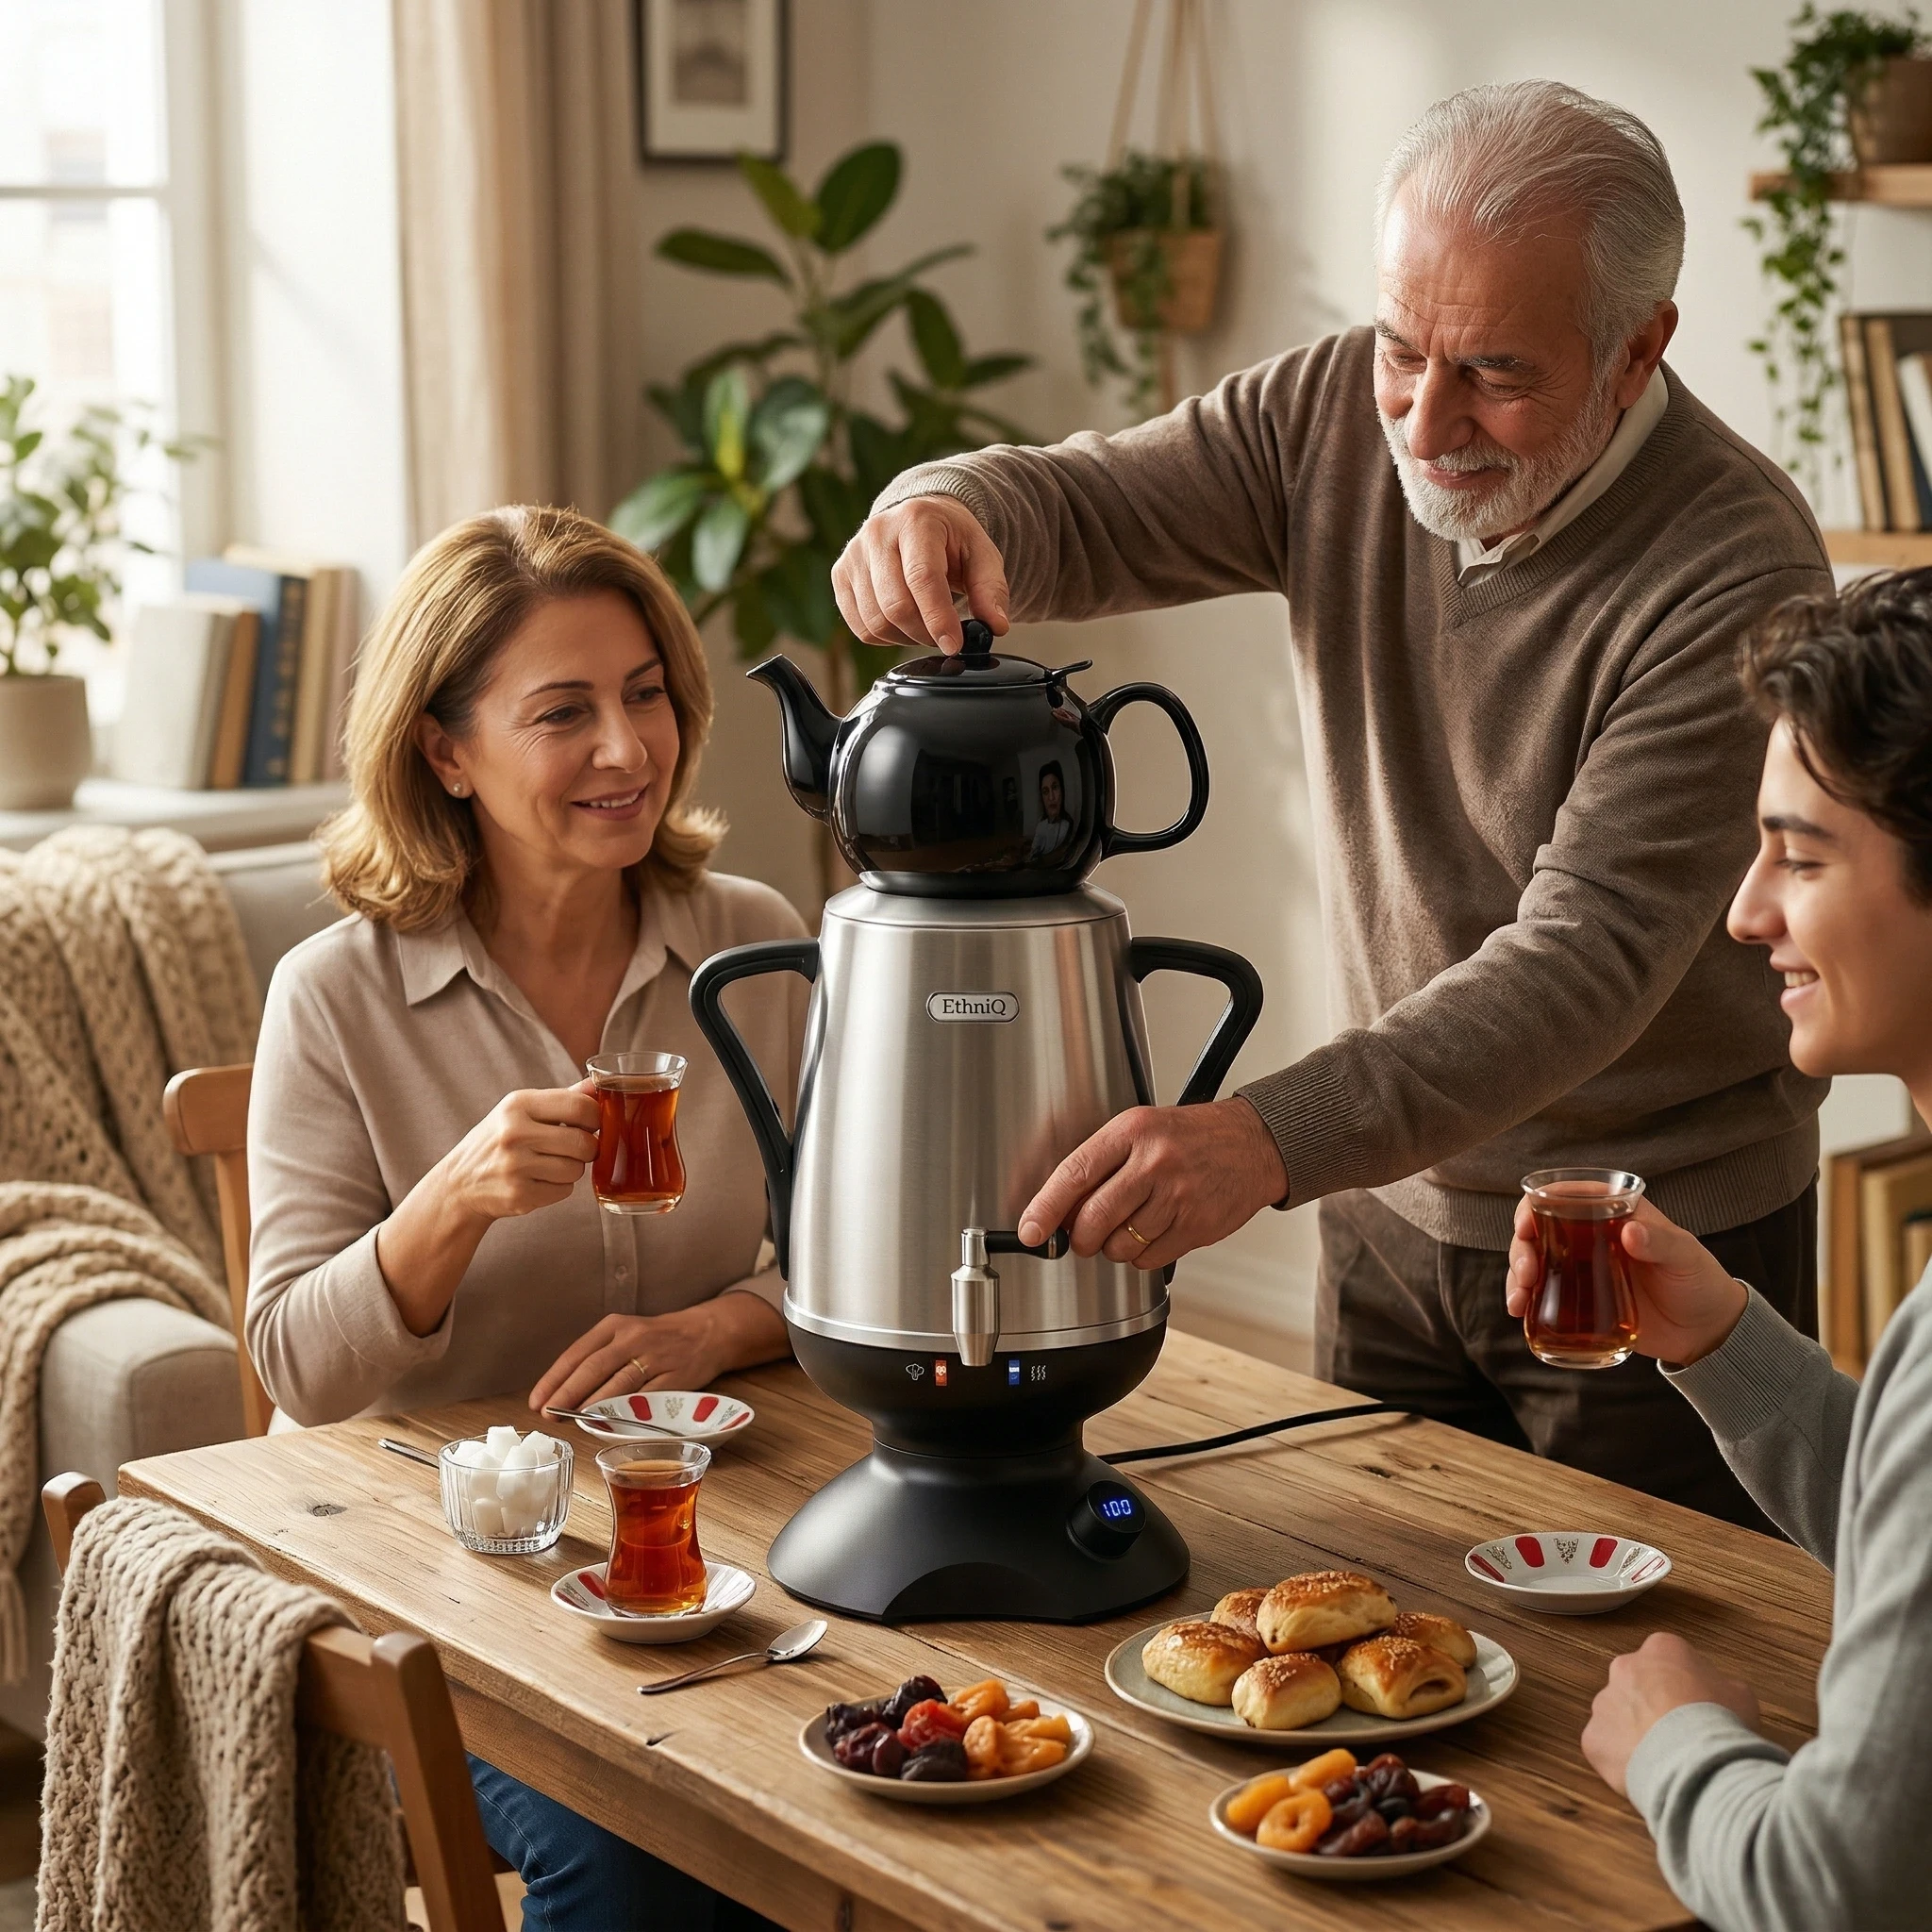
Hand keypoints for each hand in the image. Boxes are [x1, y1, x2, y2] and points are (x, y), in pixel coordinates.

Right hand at [434, 1080, 599, 1228]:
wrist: (460, 1182)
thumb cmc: (499, 1141)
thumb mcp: (522, 1110)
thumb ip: (563, 1098)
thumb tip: (596, 1084)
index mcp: (518, 1104)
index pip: (580, 1106)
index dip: (596, 1117)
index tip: (592, 1124)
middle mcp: (514, 1133)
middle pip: (584, 1142)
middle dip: (587, 1148)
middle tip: (574, 1148)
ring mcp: (515, 1166)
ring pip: (576, 1169)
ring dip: (571, 1169)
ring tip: (549, 1164)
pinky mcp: (519, 1195)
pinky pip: (564, 1191)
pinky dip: (558, 1188)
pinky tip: (537, 1181)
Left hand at [528, 1295, 789, 1413]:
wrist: (706, 1332)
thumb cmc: (656, 1338)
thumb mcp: (625, 1335)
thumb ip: (598, 1358)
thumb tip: (562, 1393)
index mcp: (615, 1326)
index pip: (576, 1353)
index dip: (554, 1379)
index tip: (536, 1401)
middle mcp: (633, 1338)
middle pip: (593, 1367)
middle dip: (567, 1394)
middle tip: (548, 1414)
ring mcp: (655, 1357)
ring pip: (617, 1384)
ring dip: (592, 1406)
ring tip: (573, 1421)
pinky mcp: (674, 1377)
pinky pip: (645, 1398)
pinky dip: (625, 1412)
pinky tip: (609, 1423)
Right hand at [832, 495, 1009, 650]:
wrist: (918, 519)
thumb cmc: (951, 538)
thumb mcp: (982, 554)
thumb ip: (991, 589)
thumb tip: (994, 625)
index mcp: (916, 520)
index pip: (922, 578)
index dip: (938, 618)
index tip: (954, 644)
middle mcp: (877, 533)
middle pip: (895, 605)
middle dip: (925, 633)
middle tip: (945, 636)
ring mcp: (853, 555)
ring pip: (875, 622)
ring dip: (906, 638)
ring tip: (926, 626)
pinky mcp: (840, 575)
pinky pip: (860, 627)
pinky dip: (886, 637)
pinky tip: (904, 624)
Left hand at [1015, 1098, 1287, 1272]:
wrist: (1253, 1144)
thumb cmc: (1190, 1137)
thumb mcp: (1140, 1130)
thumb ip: (1099, 1165)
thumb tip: (1058, 1211)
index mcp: (1132, 1131)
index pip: (1075, 1173)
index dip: (1045, 1208)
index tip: (1031, 1230)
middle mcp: (1154, 1162)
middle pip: (1093, 1219)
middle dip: (1080, 1238)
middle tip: (1084, 1235)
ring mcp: (1178, 1196)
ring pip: (1119, 1246)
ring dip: (1114, 1247)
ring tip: (1130, 1224)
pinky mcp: (1196, 1225)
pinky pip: (1148, 1259)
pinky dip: (1142, 1255)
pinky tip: (1154, 1231)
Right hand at [1506, 1195, 1746, 1365]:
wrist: (1706, 1331)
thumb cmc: (1700, 1281)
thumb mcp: (1685, 1256)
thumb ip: (1660, 1241)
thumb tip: (1630, 1231)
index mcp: (1612, 1213)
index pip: (1563, 1196)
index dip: (1534, 1205)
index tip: (1525, 1227)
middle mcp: (1589, 1237)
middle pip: (1538, 1229)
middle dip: (1521, 1248)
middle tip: (1526, 1273)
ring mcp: (1581, 1269)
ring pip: (1533, 1261)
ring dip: (1516, 1275)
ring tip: (1519, 1300)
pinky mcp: (1579, 1300)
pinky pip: (1541, 1294)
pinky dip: (1524, 1299)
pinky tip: (1520, 1312)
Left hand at [1582, 1632, 1760, 1796]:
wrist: (1694, 1762)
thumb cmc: (1720, 1723)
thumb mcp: (1740, 1695)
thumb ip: (1720, 1686)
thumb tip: (1714, 1696)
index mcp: (1661, 1649)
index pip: (1669, 1659)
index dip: (1685, 1685)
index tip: (1697, 1706)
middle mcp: (1624, 1668)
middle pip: (1637, 1684)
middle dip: (1653, 1705)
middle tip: (1677, 1733)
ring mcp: (1604, 1703)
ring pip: (1618, 1716)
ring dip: (1635, 1732)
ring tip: (1664, 1759)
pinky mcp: (1592, 1737)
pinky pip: (1605, 1747)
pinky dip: (1621, 1760)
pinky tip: (1646, 1773)